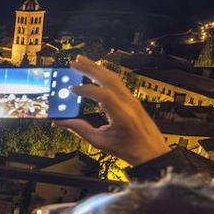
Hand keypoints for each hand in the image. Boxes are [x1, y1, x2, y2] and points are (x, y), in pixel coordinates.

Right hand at [53, 55, 168, 165]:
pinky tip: (95, 71)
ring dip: (97, 68)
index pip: (103, 95)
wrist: (151, 151)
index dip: (86, 90)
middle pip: (108, 79)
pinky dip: (104, 74)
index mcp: (122, 116)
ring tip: (82, 61)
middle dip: (89, 69)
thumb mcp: (101, 142)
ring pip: (114, 77)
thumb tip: (63, 121)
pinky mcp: (132, 99)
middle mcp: (129, 104)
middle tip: (73, 63)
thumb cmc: (129, 149)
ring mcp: (132, 99)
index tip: (71, 89)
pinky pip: (117, 82)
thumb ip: (80, 129)